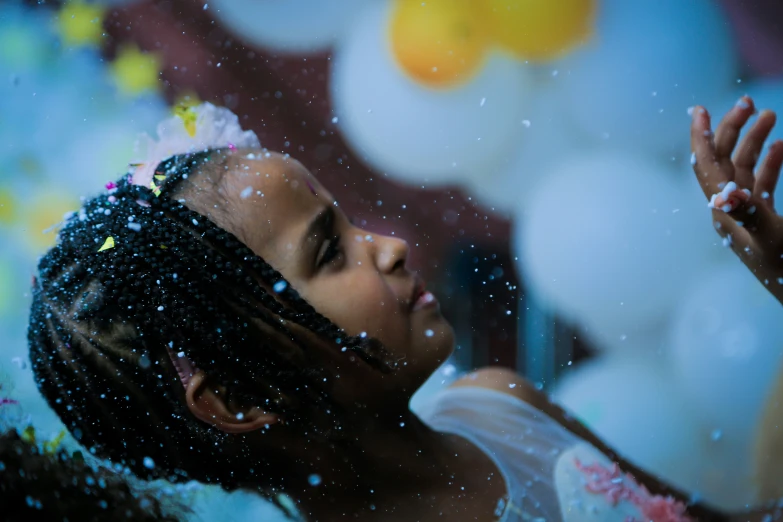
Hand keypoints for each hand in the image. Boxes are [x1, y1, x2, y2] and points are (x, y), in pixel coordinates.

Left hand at [691, 96, 782, 302]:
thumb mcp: (769, 237)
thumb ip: (750, 215)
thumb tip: (727, 195)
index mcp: (723, 211)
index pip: (705, 166)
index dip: (701, 136)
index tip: (698, 108)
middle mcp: (730, 211)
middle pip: (723, 161)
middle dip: (733, 130)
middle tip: (749, 102)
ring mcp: (748, 215)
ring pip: (745, 169)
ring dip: (755, 141)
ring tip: (771, 114)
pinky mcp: (765, 221)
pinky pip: (763, 184)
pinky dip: (771, 164)